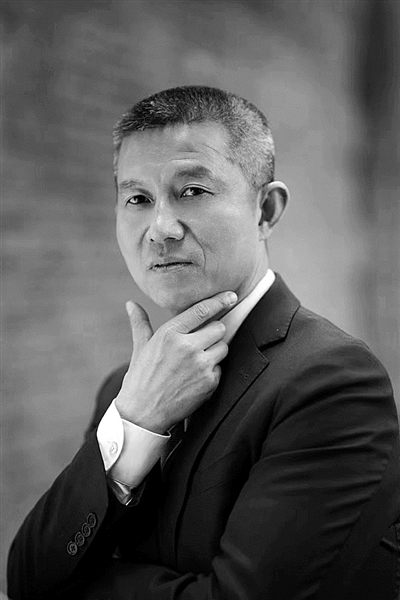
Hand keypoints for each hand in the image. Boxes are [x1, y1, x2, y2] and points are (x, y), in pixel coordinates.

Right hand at [115, 291, 237, 432]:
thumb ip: (140, 323)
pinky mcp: (209, 383)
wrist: (143, 414)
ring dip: (215, 350)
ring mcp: (200, 365)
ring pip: (223, 347)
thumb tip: (131, 304)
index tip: (231, 296)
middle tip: (202, 341)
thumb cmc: (141, 378)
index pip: (202, 310)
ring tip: (197, 361)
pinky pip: (221, 368)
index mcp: (169, 334)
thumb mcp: (140, 348)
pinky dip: (212, 371)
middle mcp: (187, 347)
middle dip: (213, 332)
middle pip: (219, 328)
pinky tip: (196, 377)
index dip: (220, 301)